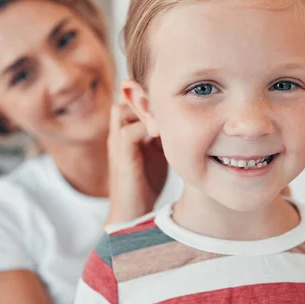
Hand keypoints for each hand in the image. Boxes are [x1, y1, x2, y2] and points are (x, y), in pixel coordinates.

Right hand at [106, 99, 167, 223]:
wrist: (131, 212)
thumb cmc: (146, 182)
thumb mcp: (158, 150)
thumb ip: (164, 132)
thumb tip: (187, 117)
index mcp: (126, 127)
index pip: (132, 96)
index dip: (150, 91)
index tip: (175, 92)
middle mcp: (118, 131)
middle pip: (124, 97)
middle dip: (146, 94)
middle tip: (172, 97)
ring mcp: (116, 142)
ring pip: (122, 109)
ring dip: (145, 108)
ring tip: (168, 112)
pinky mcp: (121, 156)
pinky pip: (129, 132)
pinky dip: (147, 128)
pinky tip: (164, 132)